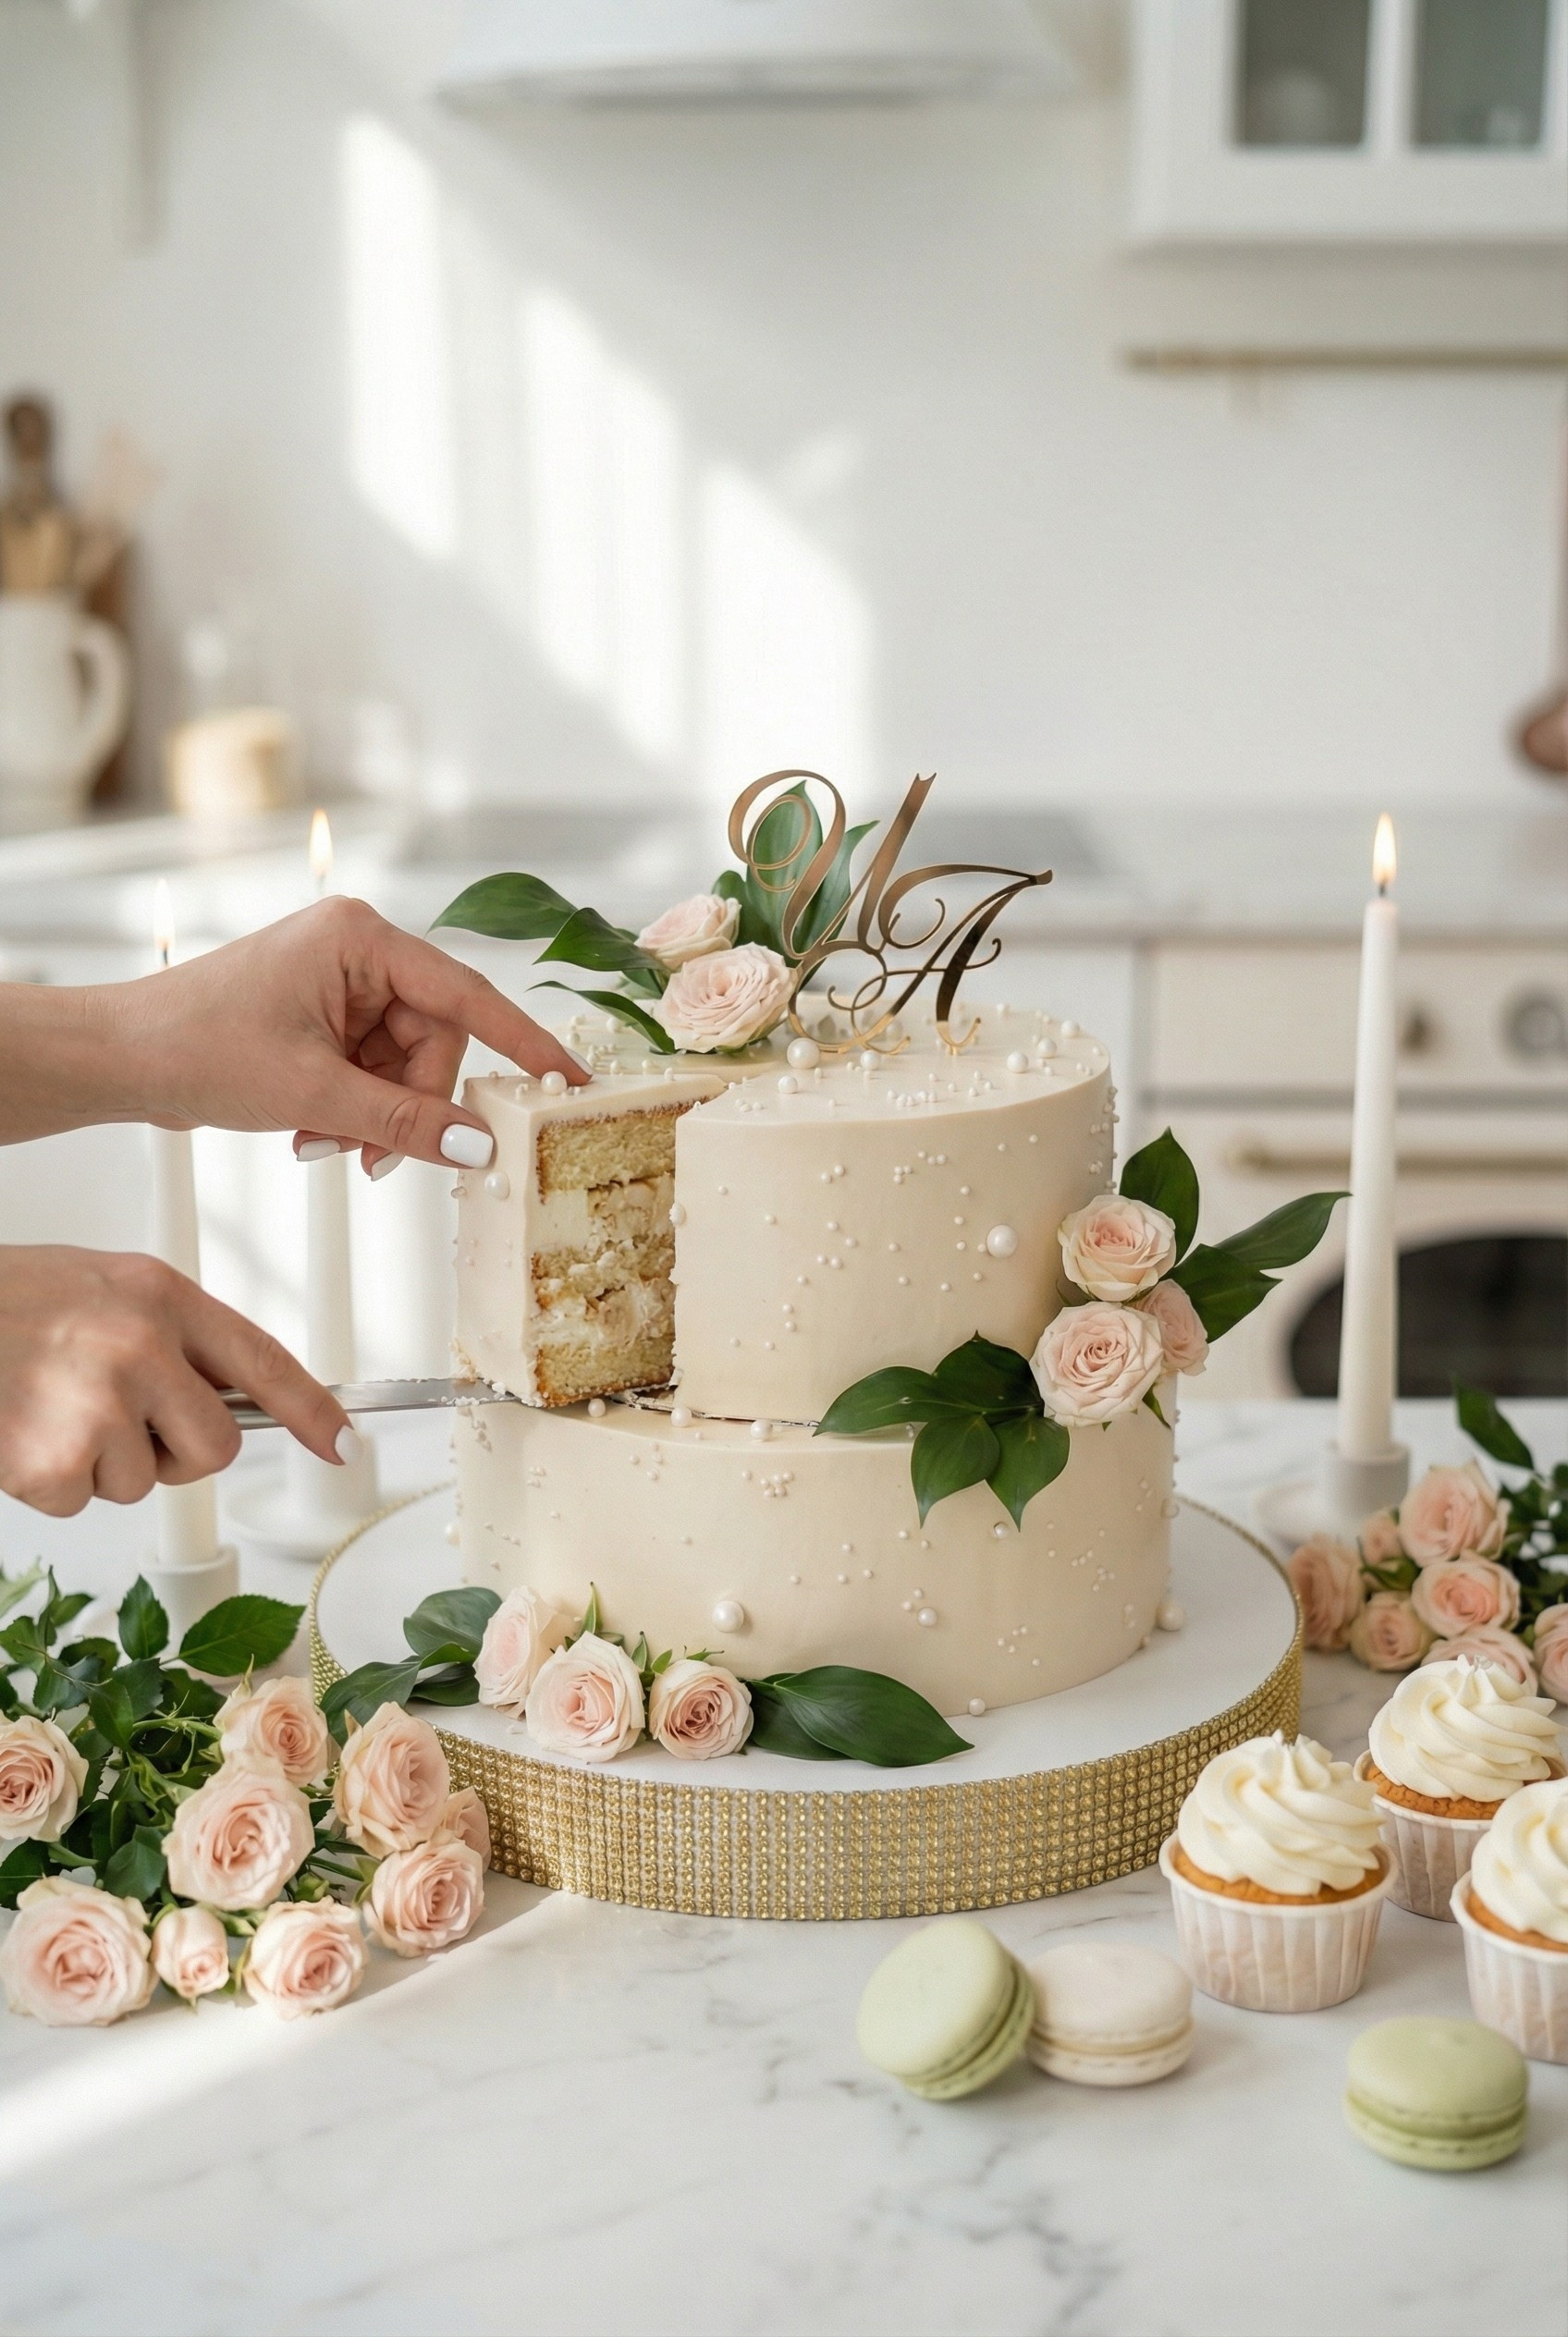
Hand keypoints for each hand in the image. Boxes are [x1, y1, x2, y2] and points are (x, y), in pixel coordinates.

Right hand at [0, 1246, 354, 1516]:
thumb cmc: (11, 1300)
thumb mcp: (108, 1287)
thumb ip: (175, 1333)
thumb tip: (232, 1393)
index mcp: (162, 1295)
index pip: (263, 1362)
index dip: (314, 1411)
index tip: (346, 1445)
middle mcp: (141, 1347)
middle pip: (214, 1447)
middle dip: (174, 1450)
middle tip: (116, 1417)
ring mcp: (100, 1405)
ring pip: (143, 1481)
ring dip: (101, 1461)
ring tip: (50, 1405)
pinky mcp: (55, 1460)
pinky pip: (83, 1500)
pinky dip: (50, 1481)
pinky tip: (23, 1431)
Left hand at [107, 897, 586, 1173]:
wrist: (119, 1058)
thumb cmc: (198, 1047)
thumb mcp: (312, 1095)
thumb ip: (404, 1120)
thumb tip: (479, 1146)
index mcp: (361, 939)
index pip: (469, 996)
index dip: (523, 1044)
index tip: (569, 1081)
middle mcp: (358, 949)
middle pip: (434, 1039)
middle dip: (409, 1103)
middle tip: (373, 1155)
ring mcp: (342, 980)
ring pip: (404, 1061)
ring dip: (376, 1113)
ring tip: (323, 1145)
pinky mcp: (324, 1012)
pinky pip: (372, 1066)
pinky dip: (353, 1107)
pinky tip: (312, 1131)